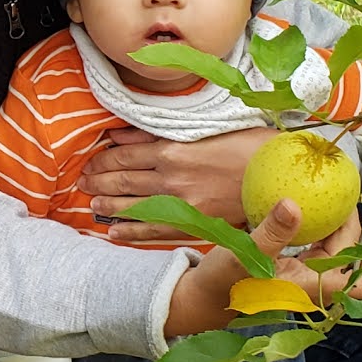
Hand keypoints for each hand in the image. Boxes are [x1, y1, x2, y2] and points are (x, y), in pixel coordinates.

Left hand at [83, 126, 276, 242]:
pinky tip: (113, 231)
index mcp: (171, 151)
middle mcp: (170, 179)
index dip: (103, 161)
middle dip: (99, 182)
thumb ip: (156, 133)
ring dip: (108, 205)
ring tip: (91, 204)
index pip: (124, 156)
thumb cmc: (245, 146)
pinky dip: (130, 231)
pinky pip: (153, 229)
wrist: (278, 176)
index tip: (91, 163)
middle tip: (83, 183)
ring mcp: (179, 204)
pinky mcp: (192, 223)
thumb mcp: (200, 129)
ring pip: (132, 204)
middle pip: (123, 180)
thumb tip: (119, 133)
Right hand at [163, 201, 356, 337]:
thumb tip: (294, 204)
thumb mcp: (244, 255)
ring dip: (344, 222)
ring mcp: (309, 275)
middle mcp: (318, 284)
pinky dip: (328, 224)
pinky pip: (324, 243)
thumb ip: (271, 232)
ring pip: (342, 247)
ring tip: (343, 189)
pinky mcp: (297, 265)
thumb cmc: (222, 282)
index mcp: (313, 288)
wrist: (201, 299)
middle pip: (358, 257)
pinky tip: (323, 203)